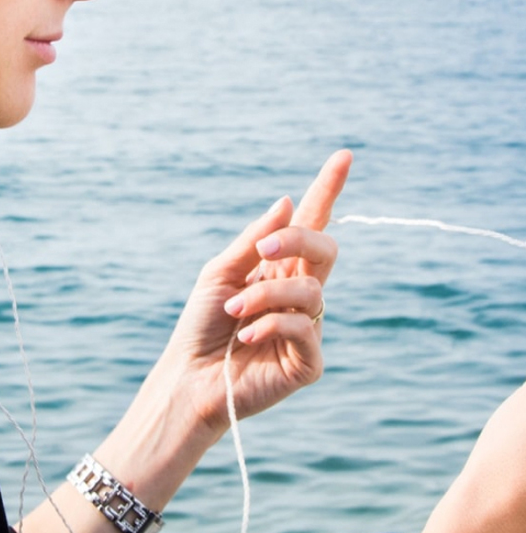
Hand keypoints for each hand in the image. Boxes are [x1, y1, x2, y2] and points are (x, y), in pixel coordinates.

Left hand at [164, 149, 352, 434]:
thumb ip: (254, 239)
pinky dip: (271, 324)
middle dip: (298, 239)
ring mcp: (308, 326)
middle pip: (324, 248)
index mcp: (279, 267)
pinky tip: (248, 337)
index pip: (311, 223)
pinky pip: (304, 327)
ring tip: (233, 310)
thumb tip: (287, 200)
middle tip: (263, 249)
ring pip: (309, 288)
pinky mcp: (308, 361)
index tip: (344, 155)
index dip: (328, 190)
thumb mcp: (221, 272)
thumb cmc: (202, 323)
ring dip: (265, 295)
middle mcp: (298, 292)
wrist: (188, 376)